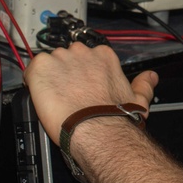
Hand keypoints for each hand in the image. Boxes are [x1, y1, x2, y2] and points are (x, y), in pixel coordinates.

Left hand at [24, 44, 157, 142]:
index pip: (87, 56)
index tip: (82, 86)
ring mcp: (61, 58)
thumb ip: (144, 84)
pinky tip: (41, 96)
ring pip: (49, 64)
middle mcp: (82, 52)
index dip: (81, 73)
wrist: (97, 130)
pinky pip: (31, 71)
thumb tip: (151, 77)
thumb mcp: (139, 99)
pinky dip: (33, 83)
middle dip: (65, 73)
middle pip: (67, 57)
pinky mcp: (41, 68)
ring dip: (49, 78)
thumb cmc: (116, 117)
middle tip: (67, 94)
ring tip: (54, 99)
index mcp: (104, 56)